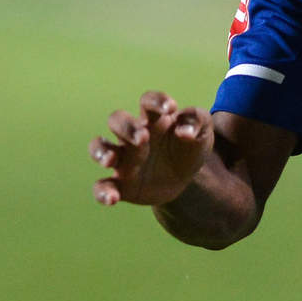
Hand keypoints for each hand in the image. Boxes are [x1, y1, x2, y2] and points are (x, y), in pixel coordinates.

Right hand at [90, 91, 211, 206]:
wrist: (184, 181)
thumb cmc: (188, 148)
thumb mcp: (202, 133)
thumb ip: (197, 122)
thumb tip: (184, 130)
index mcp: (153, 119)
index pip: (147, 102)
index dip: (156, 101)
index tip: (171, 109)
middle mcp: (133, 136)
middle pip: (117, 119)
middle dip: (127, 127)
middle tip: (143, 138)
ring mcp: (124, 159)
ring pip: (98, 147)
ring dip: (101, 151)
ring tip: (111, 160)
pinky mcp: (121, 184)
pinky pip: (102, 186)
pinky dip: (102, 192)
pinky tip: (112, 199)